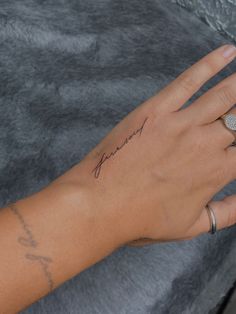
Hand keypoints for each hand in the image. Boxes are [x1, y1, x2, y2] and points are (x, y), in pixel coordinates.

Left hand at [58, 44, 235, 246]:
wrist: (100, 204)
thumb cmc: (142, 219)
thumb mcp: (191, 226)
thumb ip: (227, 214)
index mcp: (217, 171)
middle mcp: (206, 144)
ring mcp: (181, 123)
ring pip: (224, 95)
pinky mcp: (157, 110)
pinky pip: (189, 81)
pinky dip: (210, 64)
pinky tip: (227, 53)